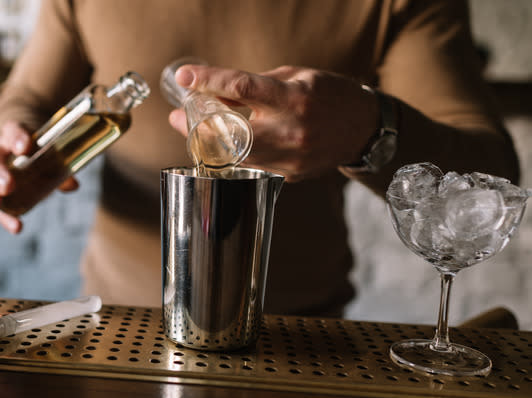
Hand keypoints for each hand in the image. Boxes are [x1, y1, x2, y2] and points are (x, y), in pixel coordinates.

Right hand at [0, 121, 78, 233]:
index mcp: (13, 136)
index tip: (25, 148)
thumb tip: (72, 185)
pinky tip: (17, 227)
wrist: (20, 148)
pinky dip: (4, 216)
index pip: (11, 130)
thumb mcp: (51, 153)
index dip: (16, 137)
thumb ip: (62, 167)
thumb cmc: (37, 150)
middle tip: (7, 186)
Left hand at [168, 65, 378, 181]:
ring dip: (211, 143)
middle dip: (198, 126)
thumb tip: (215, 89)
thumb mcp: (294, 77)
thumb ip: (255, 84)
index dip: (209, 81)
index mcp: (294, 98)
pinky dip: (235, 154)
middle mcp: (291, 131)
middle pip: (230, 134)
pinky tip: (227, 145)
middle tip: (178, 117)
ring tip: (197, 130)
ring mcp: (290, 158)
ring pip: (236, 156)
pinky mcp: (289, 176)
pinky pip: (252, 166)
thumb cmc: (327, 95)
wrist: (363, 129)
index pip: (242, 88)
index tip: (185, 78)